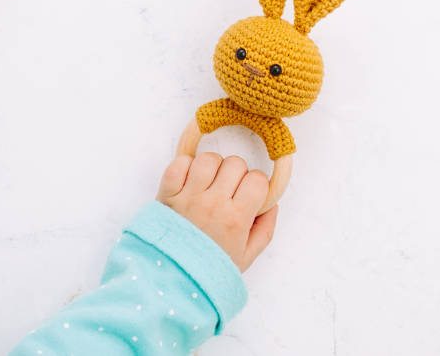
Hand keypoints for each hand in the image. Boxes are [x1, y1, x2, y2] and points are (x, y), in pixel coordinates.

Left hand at [156, 152, 277, 271]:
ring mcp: (188, 196)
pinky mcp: (167, 193)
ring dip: (211, 167)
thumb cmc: (208, 269)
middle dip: (236, 174)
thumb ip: (265, 230)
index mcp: (236, 219)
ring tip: (208, 183)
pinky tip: (188, 181)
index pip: (257, 179)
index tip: (249, 194)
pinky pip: (180, 163)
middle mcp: (213, 204)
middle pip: (235, 163)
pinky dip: (185, 166)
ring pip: (208, 159)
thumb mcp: (245, 257)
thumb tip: (272, 204)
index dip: (256, 184)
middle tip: (228, 190)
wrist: (170, 281)